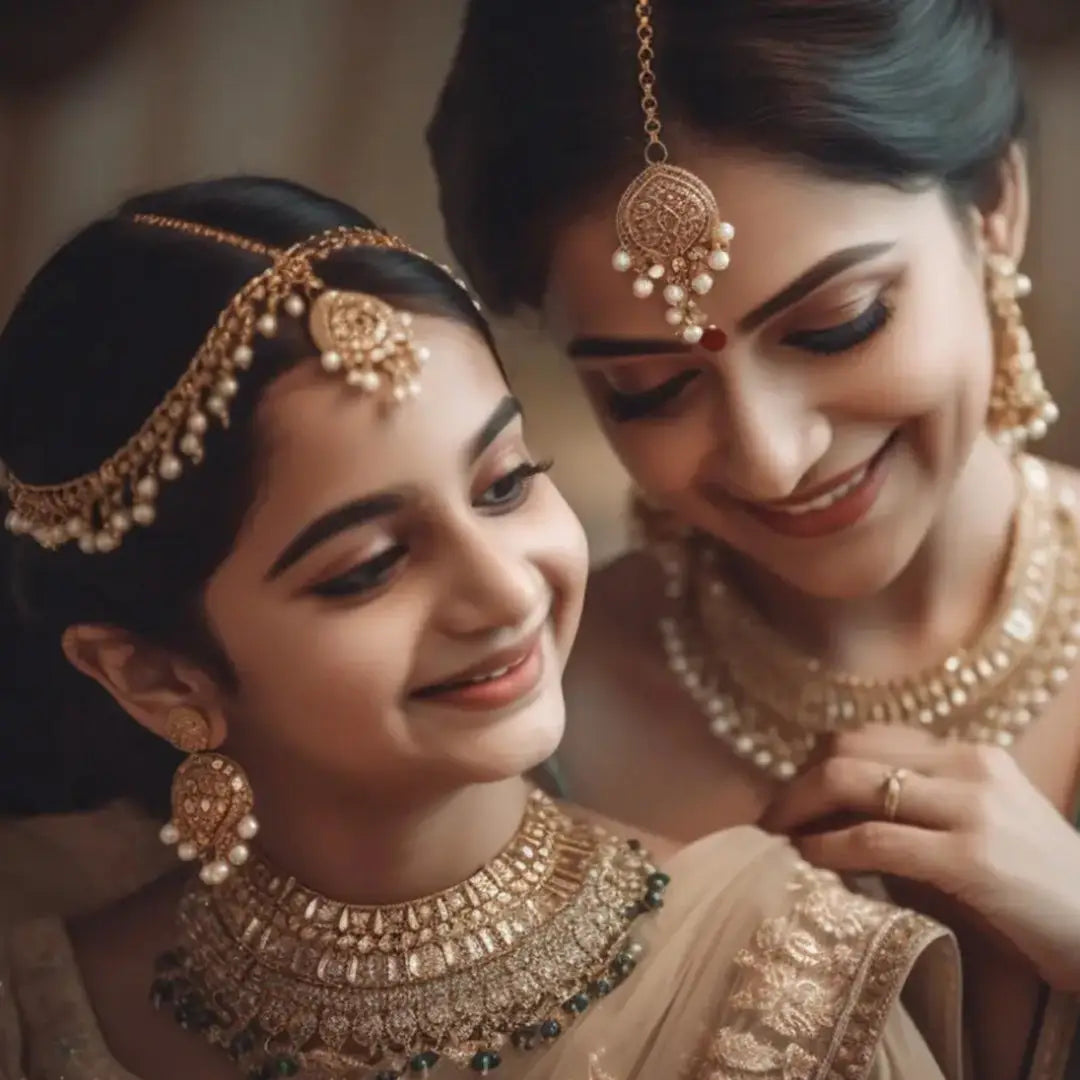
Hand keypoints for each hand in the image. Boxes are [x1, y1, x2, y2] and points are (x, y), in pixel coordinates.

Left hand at [761, 727, 1079, 992]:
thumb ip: (917, 809)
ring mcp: (972, 807)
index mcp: (967, 753)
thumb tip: (830, 814)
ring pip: (851, 782)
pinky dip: (827, 846)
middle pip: (847, 749)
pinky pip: (874, 839)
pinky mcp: (972, 857)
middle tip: (767, 818)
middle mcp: (968, 765)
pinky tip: (806, 859)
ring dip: (797, 809)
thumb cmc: (1034, 886)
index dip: (813, 763)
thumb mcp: (976, 826)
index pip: (865, 738)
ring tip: (773, 837)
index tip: (788, 796)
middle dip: (794, 782)